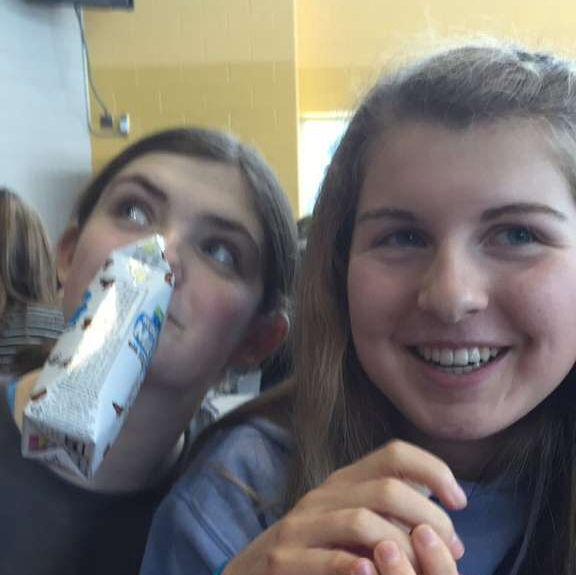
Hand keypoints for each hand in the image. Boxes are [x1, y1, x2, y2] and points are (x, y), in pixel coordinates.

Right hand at [223, 440, 466, 574]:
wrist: (250, 573)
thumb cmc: (315, 551)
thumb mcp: (349, 522)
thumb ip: (387, 514)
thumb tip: (443, 522)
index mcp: (343, 481)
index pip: (393, 454)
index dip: (433, 470)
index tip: (460, 500)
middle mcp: (323, 495)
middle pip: (387, 488)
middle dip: (430, 518)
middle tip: (451, 547)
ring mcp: (301, 525)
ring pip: (363, 521)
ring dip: (402, 547)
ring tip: (419, 569)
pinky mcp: (284, 558)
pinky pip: (330, 558)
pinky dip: (358, 567)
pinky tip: (374, 573)